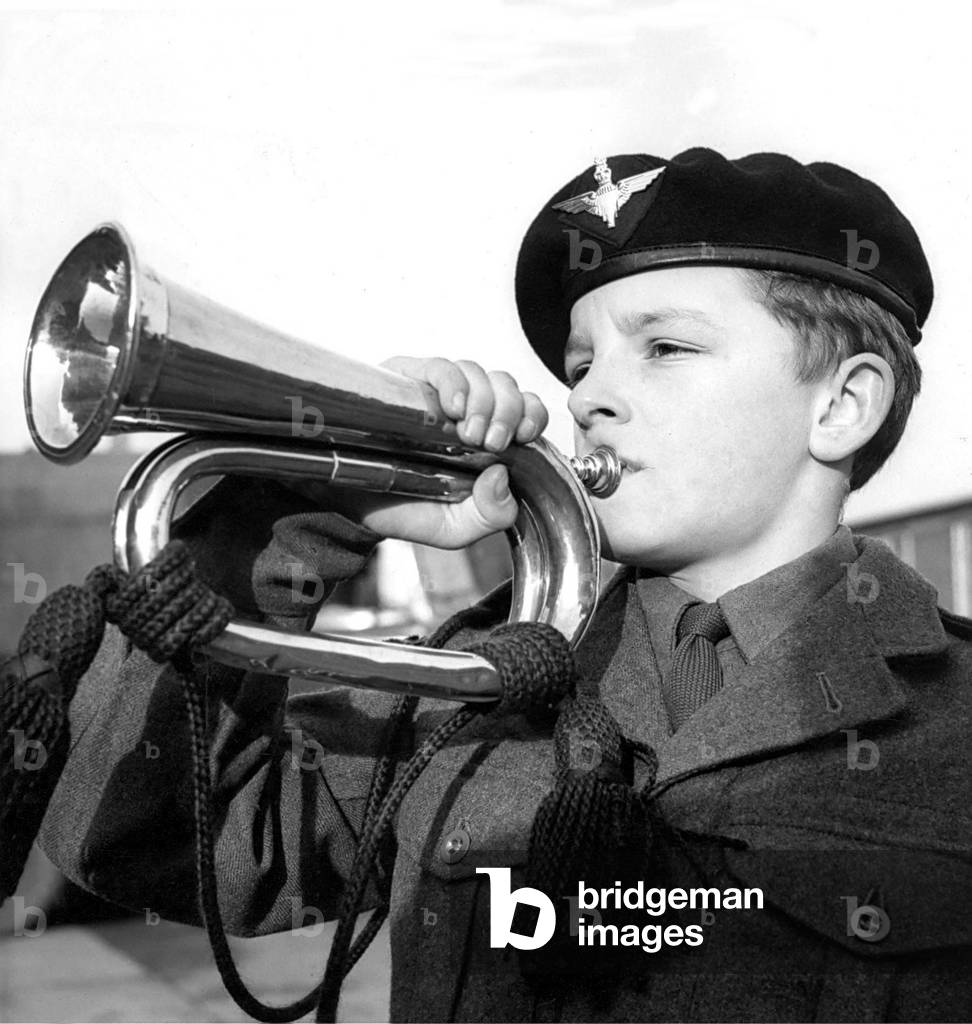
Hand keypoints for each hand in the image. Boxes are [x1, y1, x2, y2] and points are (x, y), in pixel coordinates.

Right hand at [325, 357, 548, 548]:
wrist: (348, 505)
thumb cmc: (402, 510)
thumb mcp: (455, 528)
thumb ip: (491, 515)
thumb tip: (502, 476)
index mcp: (487, 439)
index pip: (527, 410)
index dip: (532, 415)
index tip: (524, 437)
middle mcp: (467, 409)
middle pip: (507, 387)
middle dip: (509, 412)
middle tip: (493, 441)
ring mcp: (438, 392)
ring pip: (479, 373)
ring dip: (485, 400)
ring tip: (469, 432)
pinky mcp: (408, 378)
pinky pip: (442, 366)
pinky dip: (454, 382)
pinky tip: (451, 407)